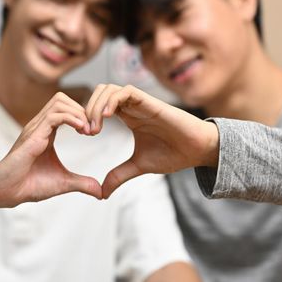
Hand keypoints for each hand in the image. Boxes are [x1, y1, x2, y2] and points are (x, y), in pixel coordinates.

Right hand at [0, 92, 101, 206]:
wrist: (6, 193)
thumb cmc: (29, 185)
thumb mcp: (63, 183)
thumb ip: (82, 184)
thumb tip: (101, 193)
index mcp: (46, 132)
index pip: (66, 108)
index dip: (83, 115)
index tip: (94, 132)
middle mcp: (40, 126)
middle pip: (63, 99)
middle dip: (83, 109)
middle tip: (94, 129)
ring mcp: (35, 129)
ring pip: (59, 101)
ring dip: (79, 112)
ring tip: (88, 130)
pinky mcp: (32, 136)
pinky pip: (54, 116)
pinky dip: (71, 118)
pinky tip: (81, 131)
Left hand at [86, 84, 218, 197]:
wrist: (197, 150)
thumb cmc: (173, 154)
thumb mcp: (139, 166)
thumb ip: (119, 175)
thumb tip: (102, 193)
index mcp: (128, 117)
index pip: (99, 106)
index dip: (87, 116)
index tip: (83, 135)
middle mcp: (132, 107)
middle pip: (100, 93)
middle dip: (87, 109)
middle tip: (86, 131)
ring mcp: (141, 103)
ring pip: (109, 89)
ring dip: (96, 105)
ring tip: (94, 127)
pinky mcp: (151, 102)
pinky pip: (126, 91)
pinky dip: (112, 100)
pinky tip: (106, 118)